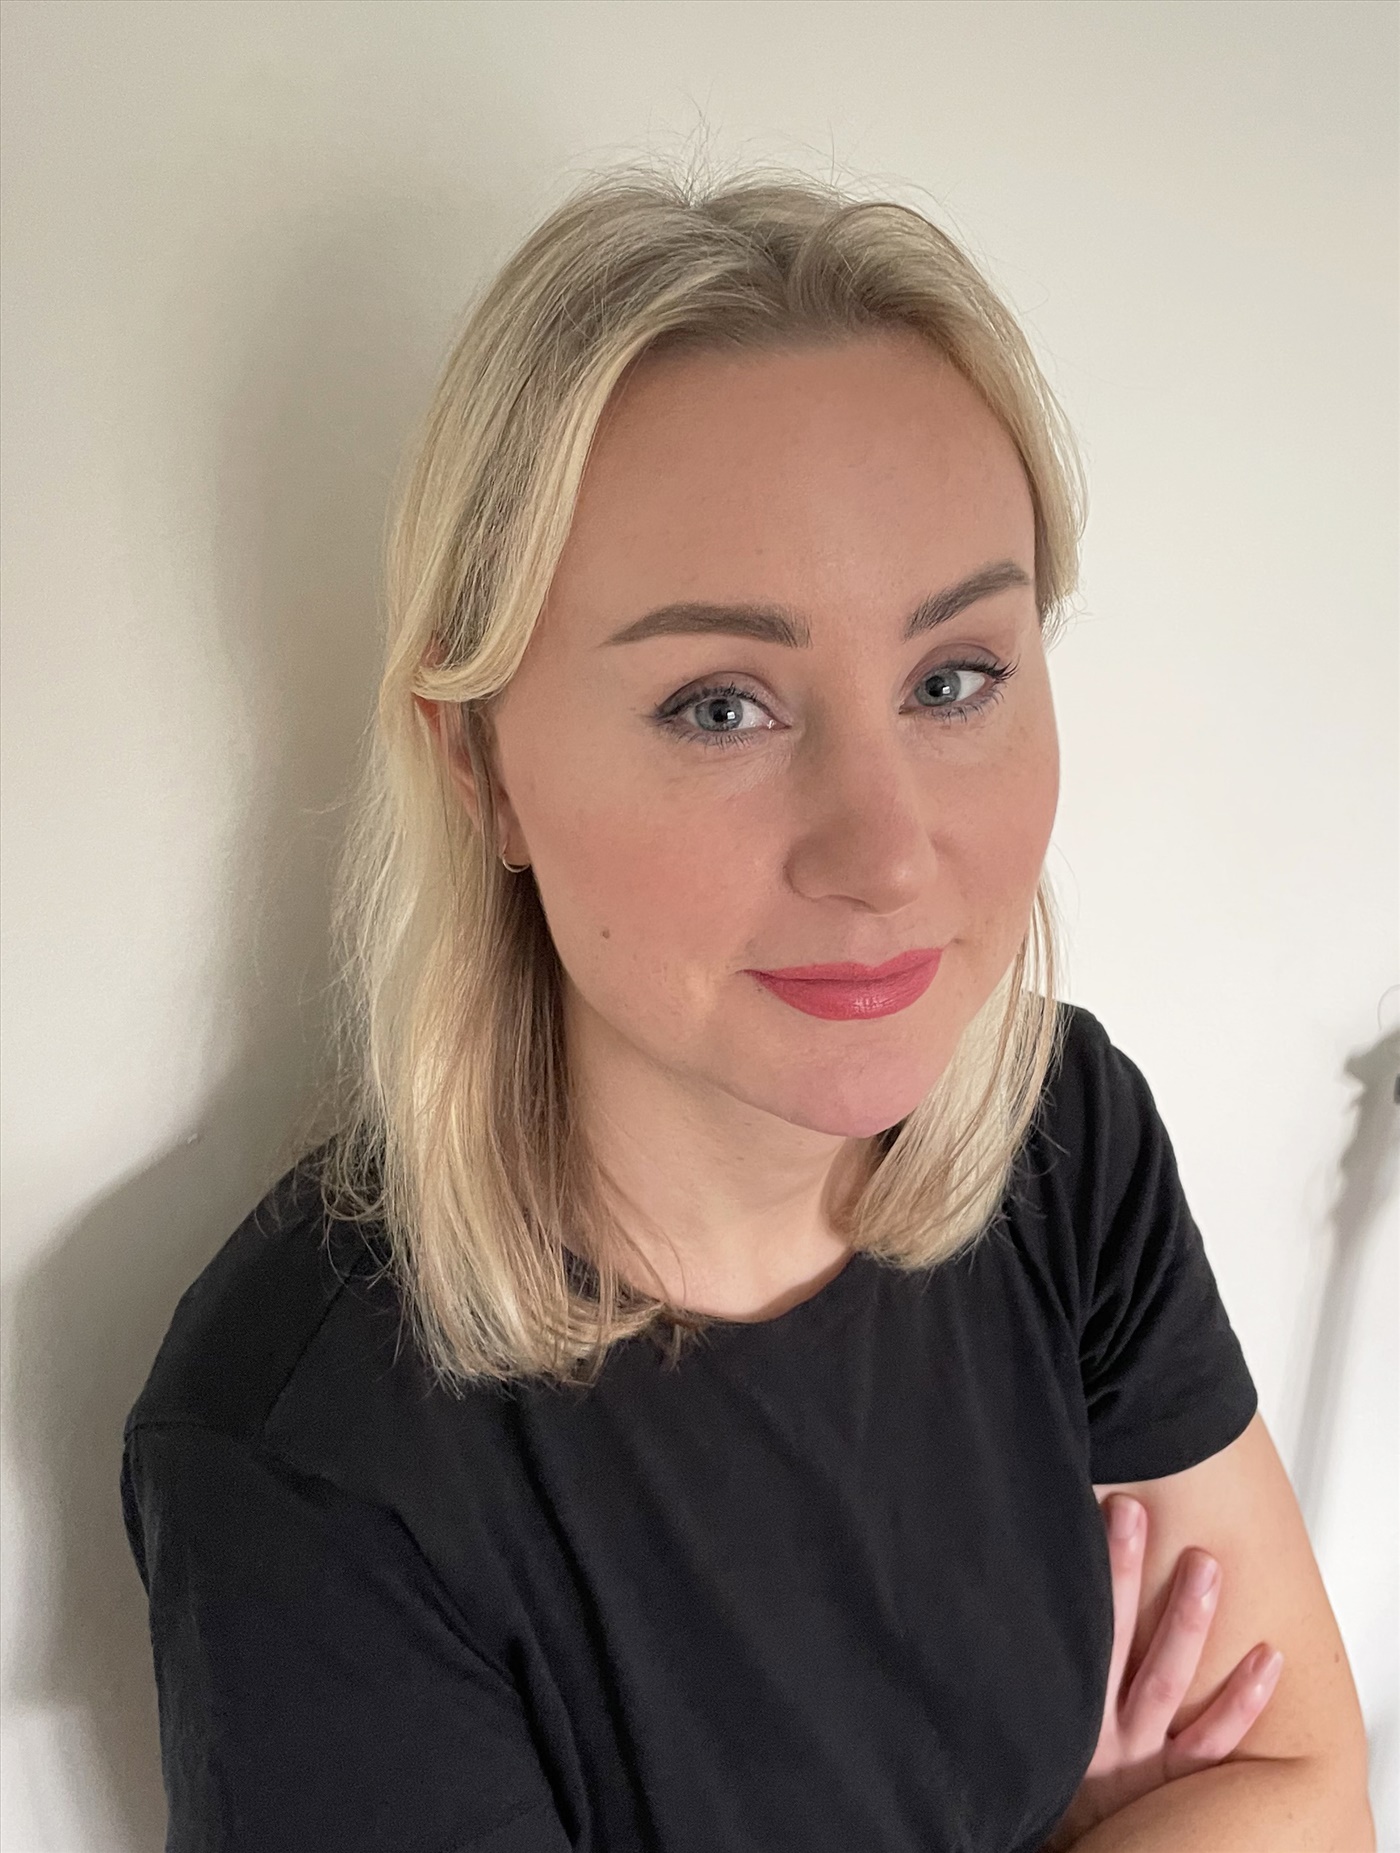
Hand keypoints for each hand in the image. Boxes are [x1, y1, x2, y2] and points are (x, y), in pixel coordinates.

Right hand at [1041, 1493, 1284, 1851]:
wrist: (1067, 1845)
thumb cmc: (1047, 1782)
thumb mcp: (1034, 1724)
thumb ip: (1034, 1672)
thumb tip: (1009, 1604)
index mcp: (1060, 1708)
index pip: (1071, 1629)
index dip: (1080, 1573)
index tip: (1083, 1510)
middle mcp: (1098, 1729)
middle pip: (1113, 1639)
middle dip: (1121, 1572)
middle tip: (1134, 1512)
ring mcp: (1139, 1755)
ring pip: (1165, 1679)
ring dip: (1187, 1618)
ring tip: (1206, 1563)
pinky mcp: (1173, 1782)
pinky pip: (1214, 1742)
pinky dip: (1243, 1701)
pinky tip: (1268, 1657)